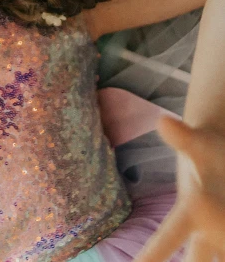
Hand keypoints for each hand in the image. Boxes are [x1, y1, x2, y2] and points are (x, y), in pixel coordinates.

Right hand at [135, 116, 224, 261]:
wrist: (220, 156)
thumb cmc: (206, 149)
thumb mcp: (197, 143)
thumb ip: (182, 137)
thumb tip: (162, 121)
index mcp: (190, 211)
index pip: (166, 239)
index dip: (151, 257)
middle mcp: (205, 232)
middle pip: (194, 260)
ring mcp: (219, 236)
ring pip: (213, 255)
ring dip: (212, 256)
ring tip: (211, 257)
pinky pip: (223, 248)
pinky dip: (222, 250)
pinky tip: (223, 251)